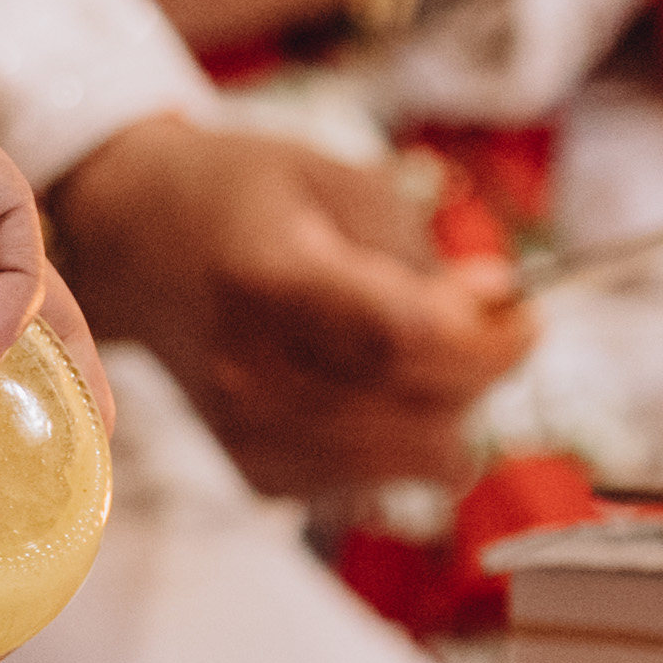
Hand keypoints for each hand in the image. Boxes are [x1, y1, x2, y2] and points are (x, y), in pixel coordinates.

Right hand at [50, 118, 528, 495]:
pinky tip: (388, 396)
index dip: (486, 342)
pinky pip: (369, 482)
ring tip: (440, 362)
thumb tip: (495, 305)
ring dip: (448, 416)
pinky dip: (401, 447)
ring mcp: (243, 425)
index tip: (525, 318)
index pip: (405, 338)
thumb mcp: (337, 179)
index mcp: (269, 275)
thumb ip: (419, 248)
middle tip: (494, 334)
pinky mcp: (250, 467)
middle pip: (414, 406)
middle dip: (481, 377)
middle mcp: (248, 362)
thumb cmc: (246, 197)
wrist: (137, 243)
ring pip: (405, 460)